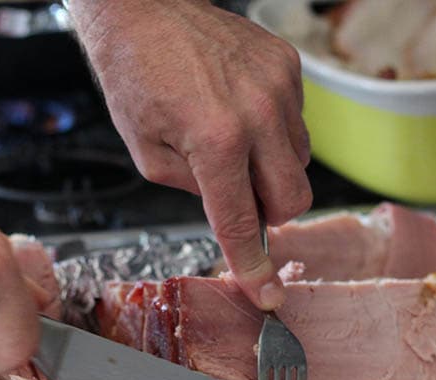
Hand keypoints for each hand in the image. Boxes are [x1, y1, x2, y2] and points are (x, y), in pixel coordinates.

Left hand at [72, 0, 312, 309]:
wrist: (143, 8)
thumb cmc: (135, 75)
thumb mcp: (148, 154)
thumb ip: (196, 192)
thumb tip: (233, 211)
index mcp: (216, 140)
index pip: (243, 222)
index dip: (254, 266)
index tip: (268, 294)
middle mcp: (258, 114)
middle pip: (294, 199)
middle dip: (269, 210)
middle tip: (239, 194)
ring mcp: (280, 87)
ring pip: (300, 162)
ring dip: (272, 167)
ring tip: (233, 138)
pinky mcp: (288, 67)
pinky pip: (297, 122)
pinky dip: (274, 130)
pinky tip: (241, 109)